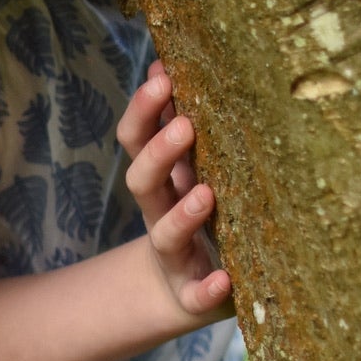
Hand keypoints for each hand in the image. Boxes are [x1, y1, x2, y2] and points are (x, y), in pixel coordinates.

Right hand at [119, 61, 233, 321]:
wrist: (180, 290)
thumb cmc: (193, 217)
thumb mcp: (185, 171)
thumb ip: (176, 125)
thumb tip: (165, 65)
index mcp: (159, 181)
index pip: (138, 141)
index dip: (144, 112)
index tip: (162, 77)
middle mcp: (160, 215)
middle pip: (144, 182)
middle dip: (159, 154)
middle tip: (186, 126)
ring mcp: (175, 256)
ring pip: (166, 234)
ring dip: (182, 215)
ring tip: (205, 194)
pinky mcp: (193, 295)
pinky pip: (196, 295)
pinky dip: (207, 290)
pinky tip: (222, 281)